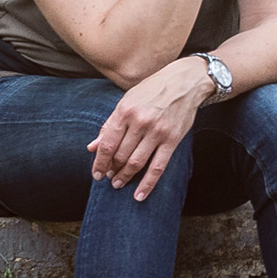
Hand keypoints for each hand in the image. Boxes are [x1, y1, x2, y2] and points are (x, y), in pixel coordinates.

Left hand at [90, 56, 213, 196]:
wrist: (184, 81)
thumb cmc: (152, 90)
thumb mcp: (127, 101)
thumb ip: (109, 125)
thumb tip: (92, 147)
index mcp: (125, 111)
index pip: (107, 144)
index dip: (99, 162)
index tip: (96, 174)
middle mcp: (140, 122)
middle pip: (120, 155)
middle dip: (112, 170)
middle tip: (109, 177)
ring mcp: (157, 132)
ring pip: (136, 162)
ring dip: (125, 177)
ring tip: (119, 183)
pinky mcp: (172, 140)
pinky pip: (158, 167)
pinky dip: (148, 184)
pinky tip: (139, 195)